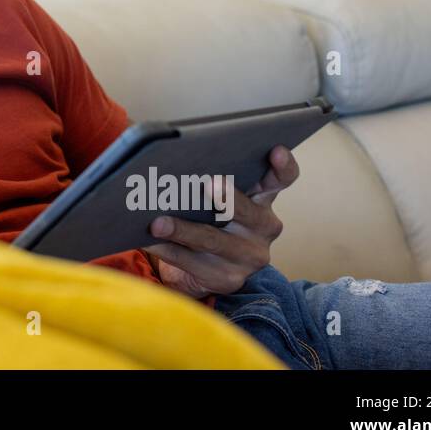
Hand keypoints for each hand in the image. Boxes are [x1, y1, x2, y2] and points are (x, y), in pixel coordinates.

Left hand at [144, 145, 298, 298]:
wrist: (200, 265)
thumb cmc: (207, 217)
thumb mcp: (216, 198)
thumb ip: (211, 181)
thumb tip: (175, 162)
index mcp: (263, 198)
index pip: (282, 179)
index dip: (283, 166)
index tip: (276, 150)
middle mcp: (263, 228)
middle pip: (249, 212)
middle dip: (228, 198)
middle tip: (209, 184)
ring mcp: (248, 257)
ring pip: (214, 240)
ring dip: (183, 230)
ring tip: (157, 222)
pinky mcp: (227, 279)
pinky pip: (192, 263)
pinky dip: (167, 251)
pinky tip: (147, 241)